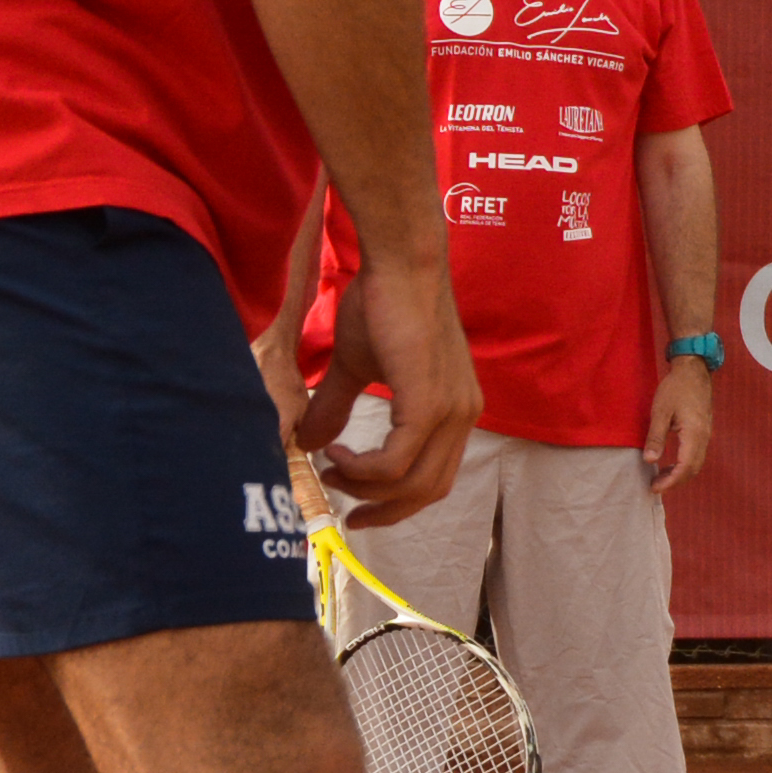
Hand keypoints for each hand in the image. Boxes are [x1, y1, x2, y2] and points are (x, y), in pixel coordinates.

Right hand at [302, 254, 480, 519]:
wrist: (399, 262)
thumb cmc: (379, 304)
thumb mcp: (354, 366)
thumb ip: (336, 406)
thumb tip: (309, 443)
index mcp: (454, 409)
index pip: (435, 478)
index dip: (398, 503)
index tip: (358, 510)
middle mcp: (462, 415)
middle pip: (428, 491)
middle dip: (384, 510)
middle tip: (342, 506)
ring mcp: (451, 410)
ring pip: (412, 482)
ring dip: (365, 488)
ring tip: (332, 468)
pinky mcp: (430, 402)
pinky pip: (398, 462)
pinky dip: (365, 469)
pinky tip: (338, 453)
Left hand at [643, 351, 716, 492]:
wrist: (694, 371)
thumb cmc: (676, 388)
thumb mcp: (660, 412)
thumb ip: (656, 437)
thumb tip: (649, 460)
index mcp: (694, 434)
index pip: (685, 467)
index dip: (670, 481)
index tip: (654, 487)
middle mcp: (704, 438)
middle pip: (693, 469)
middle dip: (675, 482)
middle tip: (655, 486)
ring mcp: (706, 435)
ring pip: (697, 464)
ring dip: (680, 474)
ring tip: (661, 477)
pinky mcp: (704, 432)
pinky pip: (697, 455)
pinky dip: (685, 465)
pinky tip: (671, 463)